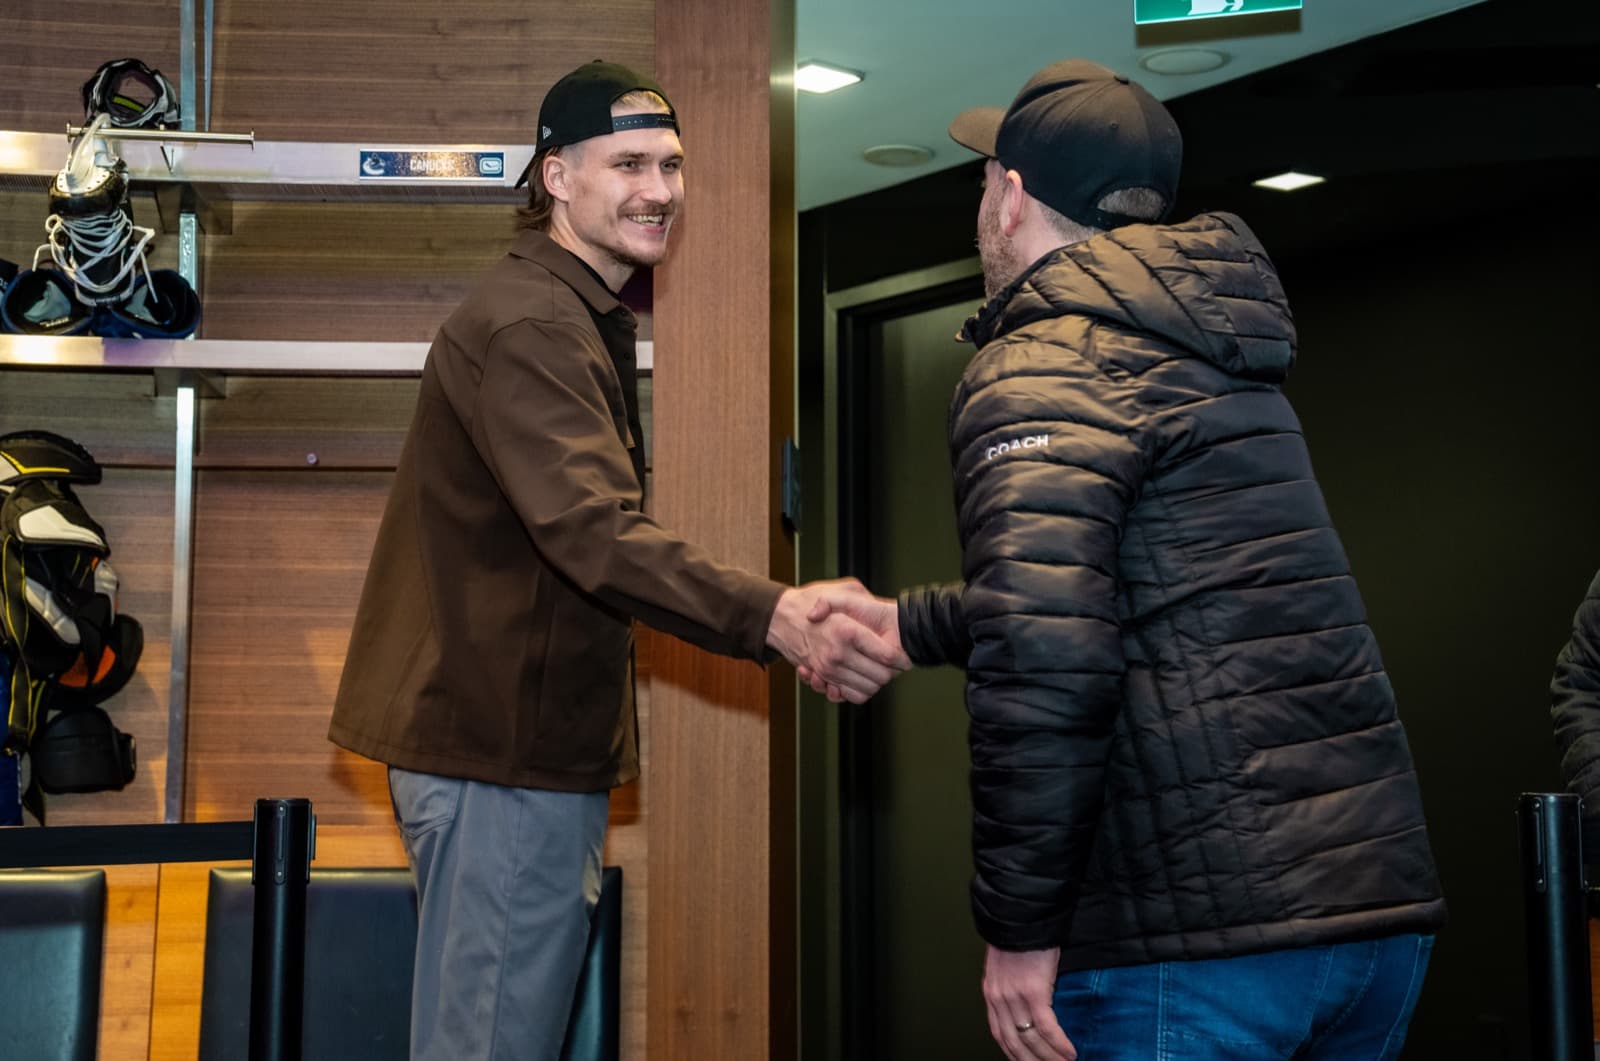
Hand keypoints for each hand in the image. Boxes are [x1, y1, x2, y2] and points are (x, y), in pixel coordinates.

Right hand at [766, 579, 905, 702]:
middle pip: (881, 676)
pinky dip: (858, 690)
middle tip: (892, 661)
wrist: (781, 617)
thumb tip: (878, 610)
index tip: (903, 654)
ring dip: (876, 681)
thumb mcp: (842, 589)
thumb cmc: (812, 600)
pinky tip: (859, 676)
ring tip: (876, 667)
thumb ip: (862, 597)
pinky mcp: (821, 677)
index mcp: (847, 631)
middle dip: (891, 671)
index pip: (887, 655)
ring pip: (868, 688)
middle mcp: (837, 653)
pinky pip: (850, 695)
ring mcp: (828, 668)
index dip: (901, 657)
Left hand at [983, 945, 1075, 1060]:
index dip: (1015, 1054)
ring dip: (1050, 1057)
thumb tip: (1028, 1005)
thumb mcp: (1007, 964)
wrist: (1022, 913)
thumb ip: (1012, 986)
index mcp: (992, 993)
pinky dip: (1059, 1043)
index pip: (1000, 1034)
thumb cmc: (1019, 934)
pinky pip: (1046, 1027)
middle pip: (1015, 1043)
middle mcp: (999, 998)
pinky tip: (1070, 1052)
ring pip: (1031, 1040)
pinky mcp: (1033, 991)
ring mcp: (1014, 996)